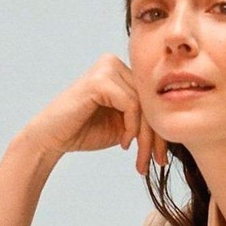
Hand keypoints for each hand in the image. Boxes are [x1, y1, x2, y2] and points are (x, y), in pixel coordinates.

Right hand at [20, 55, 169, 177]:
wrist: (51, 139)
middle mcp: (114, 63)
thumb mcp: (122, 124)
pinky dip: (131, 127)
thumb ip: (143, 118)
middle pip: (150, 100)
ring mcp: (106, 68)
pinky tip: (123, 143)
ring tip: (141, 160)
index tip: (161, 157)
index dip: (160, 128)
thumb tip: (175, 123)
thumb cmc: (84, 132)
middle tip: (157, 162)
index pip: (151, 98)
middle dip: (156, 136)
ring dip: (146, 137)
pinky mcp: (100, 80)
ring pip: (143, 105)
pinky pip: (131, 104)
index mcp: (120, 71)